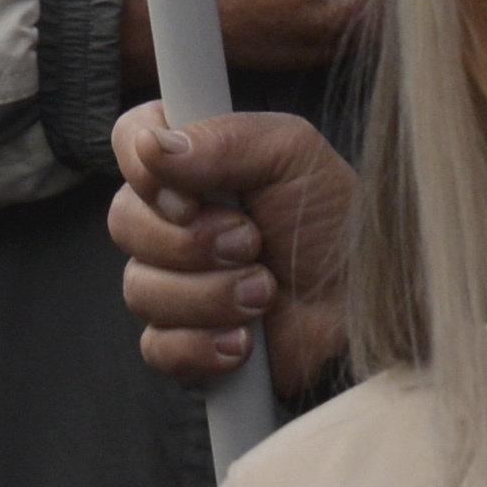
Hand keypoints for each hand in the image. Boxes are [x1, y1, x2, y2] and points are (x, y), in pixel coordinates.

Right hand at [110, 103, 355, 398]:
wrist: (363, 307)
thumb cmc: (332, 221)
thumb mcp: (292, 155)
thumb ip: (223, 139)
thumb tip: (150, 145)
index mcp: (193, 160)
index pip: (130, 139)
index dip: (144, 170)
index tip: (189, 196)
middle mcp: (173, 218)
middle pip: (123, 221)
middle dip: (191, 242)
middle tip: (251, 243)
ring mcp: (174, 281)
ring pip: (140, 289)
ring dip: (210, 295)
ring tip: (266, 292)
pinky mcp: (184, 342)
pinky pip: (158, 347)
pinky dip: (203, 345)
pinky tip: (246, 340)